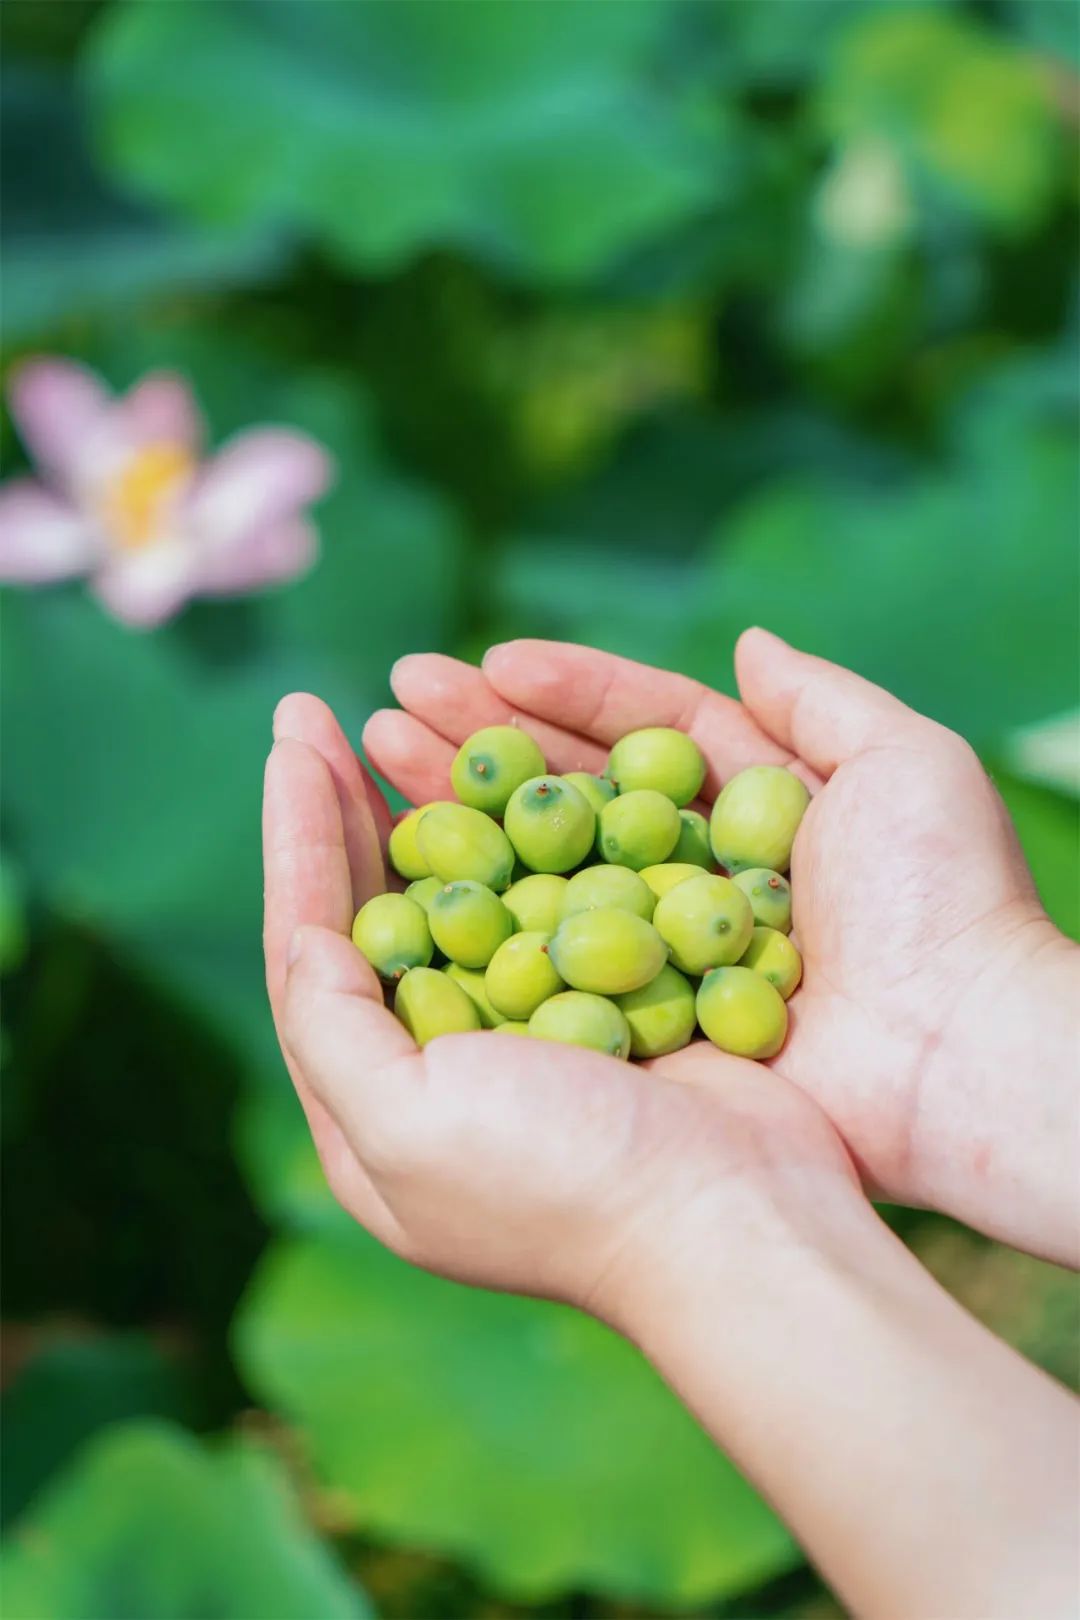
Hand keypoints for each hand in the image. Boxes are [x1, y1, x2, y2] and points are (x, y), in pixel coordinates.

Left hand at [263, 692, 863, 1321]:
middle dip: (344, 804)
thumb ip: (330, 1032)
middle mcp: (446, 1064)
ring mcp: (534, 1029)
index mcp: (377, 1110)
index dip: (296, 837)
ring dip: (429, 798)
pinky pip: (553, 890)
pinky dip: (527, 825)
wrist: (739, 1219)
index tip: (294, 738)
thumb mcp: (405, 1129)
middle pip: (377, 908)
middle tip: (320, 708)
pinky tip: (512, 762)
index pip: (312, 948)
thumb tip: (305, 937)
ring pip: (464, 886)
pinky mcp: (612, 999)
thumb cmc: (564, 1182)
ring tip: (404, 714)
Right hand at [371, 630, 1078, 1260]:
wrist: (958, 1059)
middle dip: (482, 742)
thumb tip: (748, 639)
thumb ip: (822, 700)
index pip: (640, 728)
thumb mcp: (905, 767)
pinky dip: (482, 918)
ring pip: (542, 868)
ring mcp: (659, 949)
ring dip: (461, 815)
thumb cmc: (943, 903)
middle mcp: (693, 873)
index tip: (484, 660)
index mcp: (754, 806)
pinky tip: (411, 880)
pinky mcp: (638, 1020)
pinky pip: (545, 959)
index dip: (562, 690)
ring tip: (374, 761)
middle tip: (389, 703)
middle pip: (571, 791)